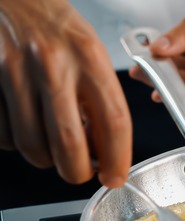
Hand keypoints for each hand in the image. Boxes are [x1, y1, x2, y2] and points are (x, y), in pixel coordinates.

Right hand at [0, 0, 131, 187]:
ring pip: (32, 145)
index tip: (115, 176)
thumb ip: (98, 97)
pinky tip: (25, 126)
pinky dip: (16, 142)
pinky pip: (3, 135)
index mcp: (88, 57)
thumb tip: (103, 149)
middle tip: (81, 171)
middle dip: (77, 171)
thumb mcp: (89, 51)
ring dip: (46, 157)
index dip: (118, 159)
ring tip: (52, 144)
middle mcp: (52, 65)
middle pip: (69, 145)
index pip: (113, 122)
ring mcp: (13, 72)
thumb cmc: (52, 24)